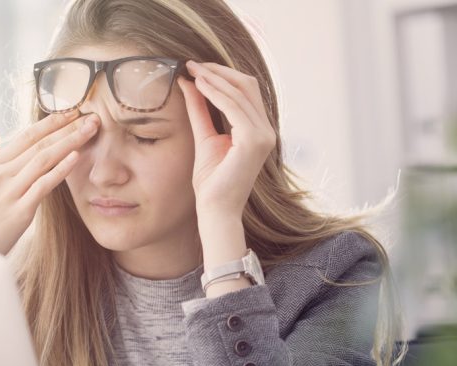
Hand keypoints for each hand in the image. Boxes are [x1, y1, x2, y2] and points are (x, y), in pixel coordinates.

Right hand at [0, 111, 100, 256]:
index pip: (25, 136)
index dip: (50, 122)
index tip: (70, 112)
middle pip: (39, 143)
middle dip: (67, 127)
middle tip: (91, 115)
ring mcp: (10, 192)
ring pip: (44, 159)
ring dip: (70, 141)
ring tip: (91, 129)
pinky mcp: (20, 212)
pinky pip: (43, 185)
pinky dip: (61, 169)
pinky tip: (77, 156)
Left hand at [177, 61, 275, 219]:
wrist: (215, 209)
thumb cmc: (211, 182)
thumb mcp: (204, 137)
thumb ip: (200, 110)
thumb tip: (190, 83)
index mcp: (258, 130)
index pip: (245, 91)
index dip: (222, 75)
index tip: (197, 67)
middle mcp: (266, 131)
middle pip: (247, 85)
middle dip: (219, 71)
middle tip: (193, 63)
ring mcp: (264, 135)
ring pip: (241, 92)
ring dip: (215, 78)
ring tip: (193, 70)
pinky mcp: (254, 141)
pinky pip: (235, 107)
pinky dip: (216, 93)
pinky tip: (199, 85)